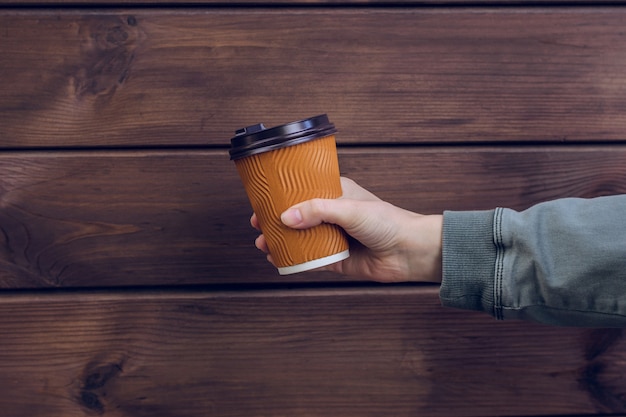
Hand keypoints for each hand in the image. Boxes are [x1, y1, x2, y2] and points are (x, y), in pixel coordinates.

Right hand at [251, 177, 442, 282]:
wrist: (409, 251)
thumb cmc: (387, 221)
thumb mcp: (349, 208)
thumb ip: (317, 211)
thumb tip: (286, 218)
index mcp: (336, 194)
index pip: (302, 191)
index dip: (282, 195)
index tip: (263, 200)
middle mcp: (332, 215)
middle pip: (297, 216)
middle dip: (276, 221)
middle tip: (258, 225)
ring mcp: (333, 237)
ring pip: (300, 239)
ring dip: (281, 241)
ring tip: (263, 244)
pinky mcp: (336, 259)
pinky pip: (310, 260)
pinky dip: (293, 260)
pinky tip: (279, 259)